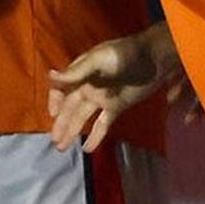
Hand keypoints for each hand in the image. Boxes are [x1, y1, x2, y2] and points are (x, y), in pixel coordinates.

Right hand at [47, 26, 177, 153]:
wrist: (154, 59)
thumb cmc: (125, 54)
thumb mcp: (99, 60)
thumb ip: (76, 71)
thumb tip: (50, 76)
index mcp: (81, 73)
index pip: (61, 88)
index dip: (55, 101)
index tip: (54, 114)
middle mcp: (88, 87)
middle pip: (70, 107)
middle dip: (61, 123)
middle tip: (54, 140)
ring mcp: (101, 99)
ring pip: (82, 118)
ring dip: (72, 131)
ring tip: (62, 147)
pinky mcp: (115, 108)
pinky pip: (102, 124)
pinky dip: (95, 136)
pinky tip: (87, 149)